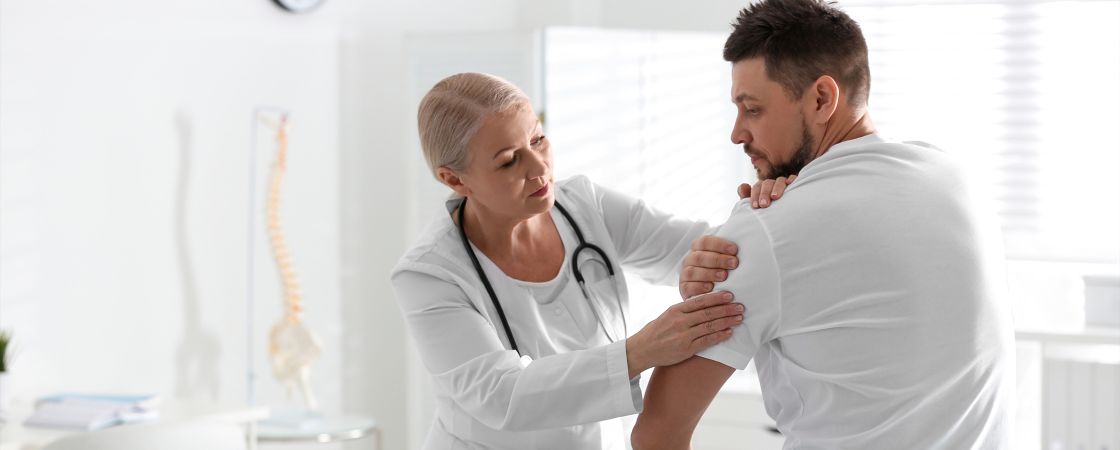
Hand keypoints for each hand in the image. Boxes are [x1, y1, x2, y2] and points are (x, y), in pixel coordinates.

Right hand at [625, 291, 742, 377]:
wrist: (642, 349)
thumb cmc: (657, 331)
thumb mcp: (667, 315)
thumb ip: (684, 310)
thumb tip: (704, 303)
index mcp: (675, 309)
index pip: (700, 301)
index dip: (716, 298)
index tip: (730, 295)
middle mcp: (680, 321)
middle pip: (708, 313)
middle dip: (726, 309)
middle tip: (740, 306)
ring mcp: (683, 335)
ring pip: (709, 326)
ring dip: (726, 321)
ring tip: (739, 318)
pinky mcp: (686, 349)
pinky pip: (706, 341)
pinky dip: (719, 336)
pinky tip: (729, 332)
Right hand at [679, 235, 737, 298]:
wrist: (708, 292)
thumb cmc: (721, 270)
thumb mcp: (724, 258)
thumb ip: (730, 251)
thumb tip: (747, 241)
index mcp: (698, 248)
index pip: (705, 242)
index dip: (720, 245)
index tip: (735, 250)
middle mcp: (689, 260)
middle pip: (700, 257)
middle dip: (718, 260)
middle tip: (734, 264)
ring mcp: (685, 274)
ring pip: (692, 271)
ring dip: (709, 273)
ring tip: (724, 276)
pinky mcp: (684, 288)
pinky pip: (688, 287)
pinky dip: (699, 287)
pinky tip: (711, 288)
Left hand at [737, 174, 796, 207]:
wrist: (782, 220)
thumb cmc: (767, 213)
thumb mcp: (756, 206)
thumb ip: (746, 197)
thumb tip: (742, 186)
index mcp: (761, 188)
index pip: (756, 188)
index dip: (755, 196)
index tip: (755, 206)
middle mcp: (772, 184)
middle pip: (767, 183)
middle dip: (764, 193)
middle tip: (764, 205)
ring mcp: (783, 184)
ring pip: (779, 181)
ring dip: (777, 188)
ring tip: (775, 197)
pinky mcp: (795, 184)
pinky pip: (793, 178)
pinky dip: (792, 179)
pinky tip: (790, 184)